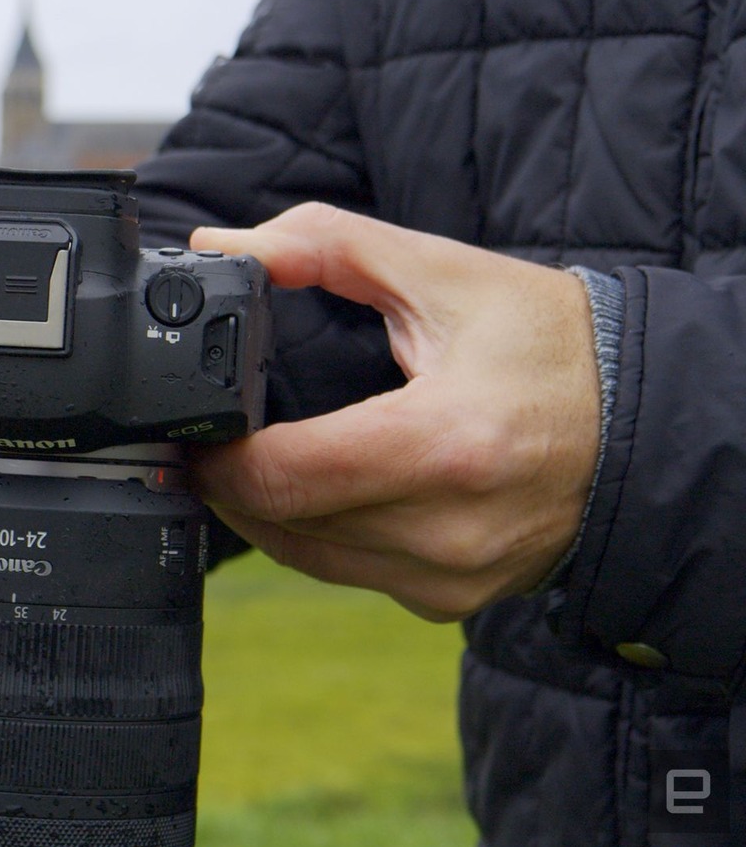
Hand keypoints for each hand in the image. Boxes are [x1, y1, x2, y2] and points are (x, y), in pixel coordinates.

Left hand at [189, 204, 601, 620]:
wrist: (650, 424)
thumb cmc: (555, 349)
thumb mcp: (445, 275)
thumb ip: (329, 247)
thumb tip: (228, 247)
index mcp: (446, 444)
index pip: (287, 476)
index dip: (219, 456)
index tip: (196, 427)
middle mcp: (448, 529)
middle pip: (281, 522)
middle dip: (227, 481)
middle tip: (209, 437)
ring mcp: (450, 576)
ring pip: (303, 558)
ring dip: (263, 512)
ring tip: (250, 458)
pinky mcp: (449, 600)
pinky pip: (346, 573)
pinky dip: (314, 534)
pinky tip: (314, 491)